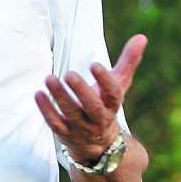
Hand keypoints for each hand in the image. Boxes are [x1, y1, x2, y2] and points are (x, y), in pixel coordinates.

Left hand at [35, 34, 146, 162]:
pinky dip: (46, 110)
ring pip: (71, 114)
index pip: (113, 94)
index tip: (94, 64)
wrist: (98, 144)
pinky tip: (38, 93)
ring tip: (49, 78)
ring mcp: (82, 128)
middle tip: (69, 74)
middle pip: (92, 107)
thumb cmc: (107, 104)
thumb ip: (128, 61)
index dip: (105, 80)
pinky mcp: (65, 134)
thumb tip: (142, 37)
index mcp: (113, 105)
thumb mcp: (119, 84)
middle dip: (81, 91)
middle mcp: (99, 119)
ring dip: (60, 97)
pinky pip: (55, 124)